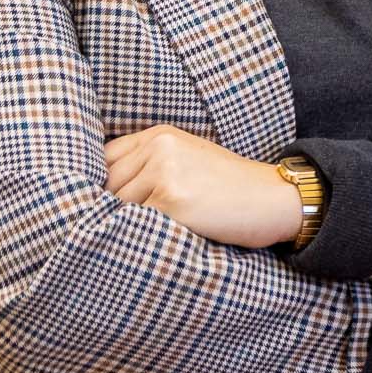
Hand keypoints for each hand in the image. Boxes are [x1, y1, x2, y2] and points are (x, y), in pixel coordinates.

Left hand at [103, 126, 299, 247]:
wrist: (274, 200)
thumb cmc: (230, 188)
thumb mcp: (187, 162)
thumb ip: (148, 166)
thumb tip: (98, 193)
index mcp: (160, 135)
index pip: (104, 158)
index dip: (101, 185)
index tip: (106, 204)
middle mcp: (159, 146)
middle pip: (106, 184)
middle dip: (111, 207)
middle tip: (124, 224)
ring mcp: (165, 171)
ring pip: (117, 206)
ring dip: (125, 223)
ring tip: (148, 232)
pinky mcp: (172, 200)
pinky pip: (136, 222)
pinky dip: (141, 234)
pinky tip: (159, 237)